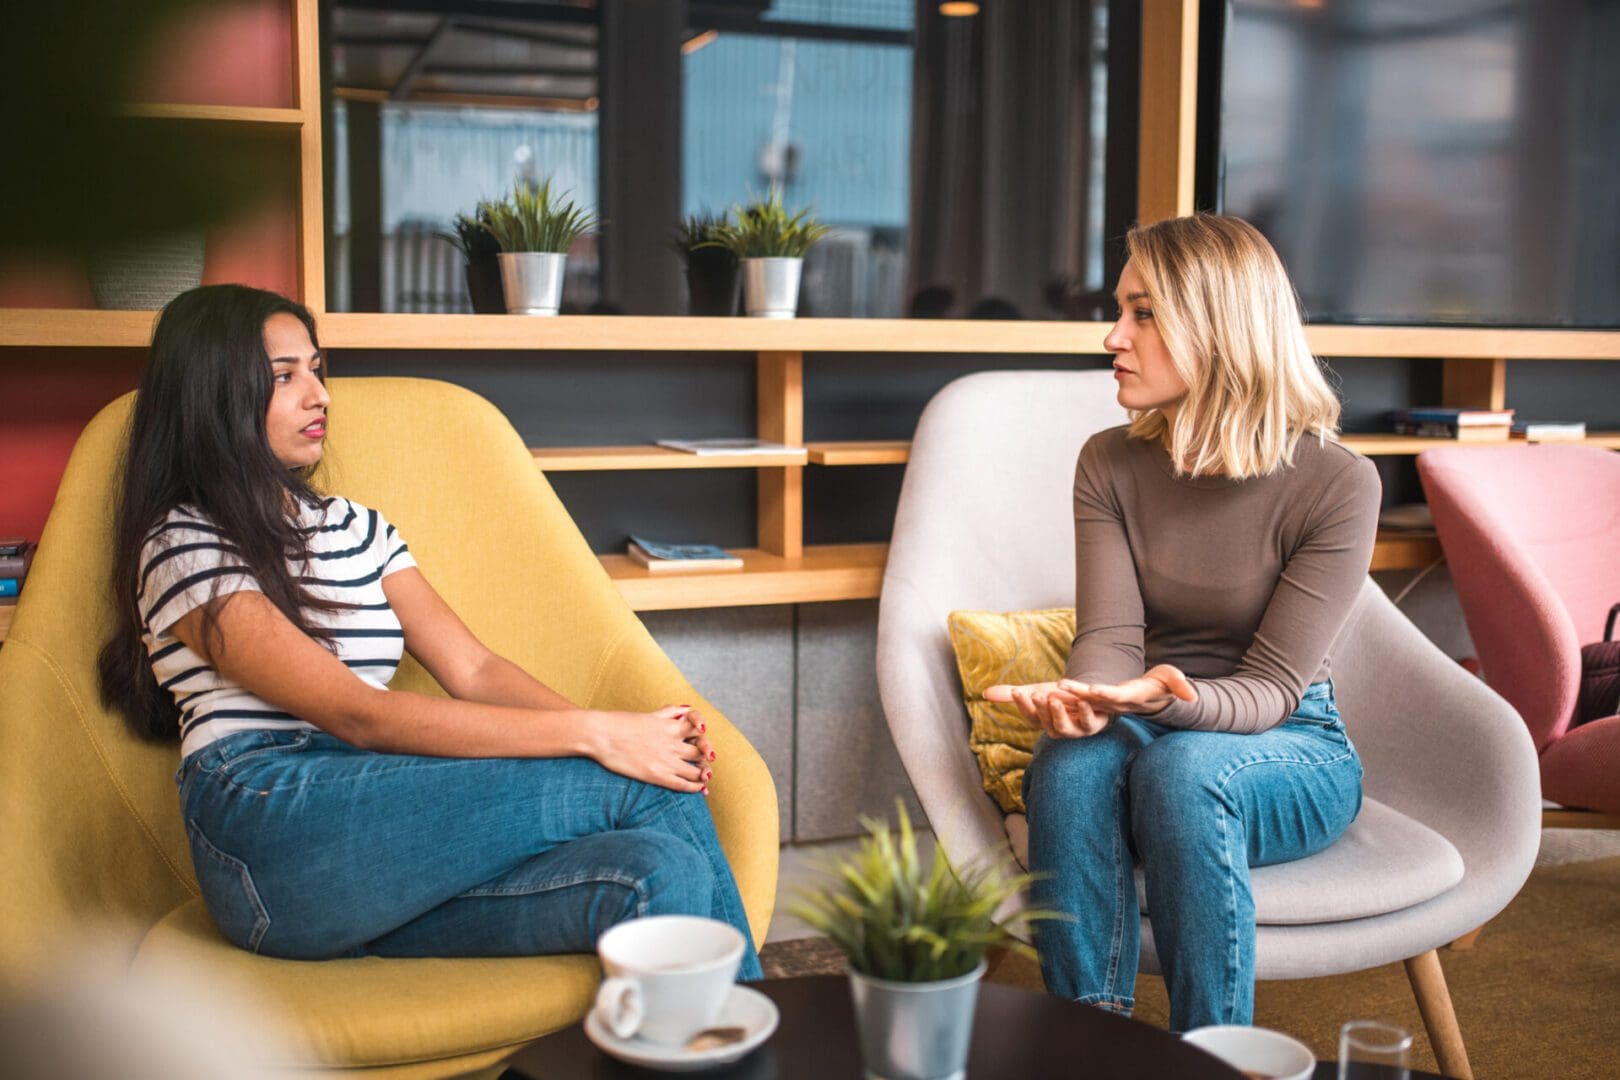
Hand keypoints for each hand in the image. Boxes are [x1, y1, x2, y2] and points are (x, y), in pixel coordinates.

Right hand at [584, 705, 715, 793]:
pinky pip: (683, 784)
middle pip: (701, 752)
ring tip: (705, 778)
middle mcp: (672, 742)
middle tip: (707, 764)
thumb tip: (686, 709)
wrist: (600, 735)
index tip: (705, 745)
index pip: (700, 731)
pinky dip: (695, 787)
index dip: (705, 738)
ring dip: (703, 775)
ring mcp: (665, 760)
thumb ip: (670, 712)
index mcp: (671, 726)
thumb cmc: (621, 723)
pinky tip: (699, 789)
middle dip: (706, 758)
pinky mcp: (656, 775)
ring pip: (696, 770)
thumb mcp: (650, 714)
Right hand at [983, 681, 1109, 739]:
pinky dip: (1085, 712)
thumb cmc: (1059, 699)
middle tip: (1035, 694)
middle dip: (1040, 709)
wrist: (1091, 702)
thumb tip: (984, 693)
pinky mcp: (1093, 726)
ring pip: (1064, 728)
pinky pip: (1089, 723)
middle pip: (1045, 722)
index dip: (1023, 705)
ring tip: (1054, 698)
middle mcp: (1057, 730)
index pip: (1029, 716)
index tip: (1017, 691)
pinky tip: (1083, 700)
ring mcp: (1075, 730)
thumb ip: (1012, 694)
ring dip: (1058, 714)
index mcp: (1042, 722)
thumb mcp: (1036, 693)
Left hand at [1057, 664, 1196, 717]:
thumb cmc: (1162, 686)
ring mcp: (1102, 704)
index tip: (1093, 689)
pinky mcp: (1094, 702)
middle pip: (1092, 700)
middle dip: (1076, 695)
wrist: (1152, 699)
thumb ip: (1179, 684)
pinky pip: (1074, 702)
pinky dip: (1061, 698)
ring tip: (1043, 690)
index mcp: (1131, 697)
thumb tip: (1192, 695)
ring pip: (1079, 702)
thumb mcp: (1171, 680)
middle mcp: (1113, 704)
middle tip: (1058, 686)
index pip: (1117, 696)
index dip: (1105, 693)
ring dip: (1062, 698)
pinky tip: (1041, 692)